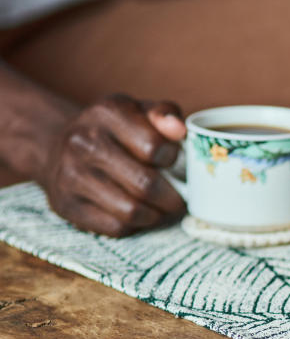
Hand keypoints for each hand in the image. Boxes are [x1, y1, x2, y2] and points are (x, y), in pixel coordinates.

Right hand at [39, 93, 186, 236]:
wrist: (60, 147)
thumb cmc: (114, 131)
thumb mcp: (139, 110)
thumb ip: (165, 114)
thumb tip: (180, 129)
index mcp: (106, 113)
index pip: (155, 147)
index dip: (173, 159)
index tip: (174, 162)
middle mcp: (83, 143)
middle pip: (145, 184)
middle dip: (172, 197)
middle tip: (180, 198)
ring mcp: (71, 176)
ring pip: (132, 211)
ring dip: (156, 215)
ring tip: (161, 207)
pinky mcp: (66, 205)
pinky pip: (115, 228)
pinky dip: (135, 225)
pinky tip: (138, 213)